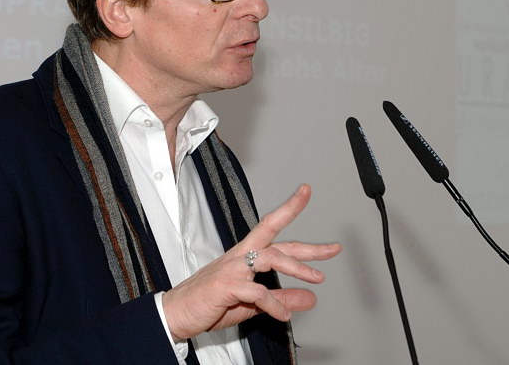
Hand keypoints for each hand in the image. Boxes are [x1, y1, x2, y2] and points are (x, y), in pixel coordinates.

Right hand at [161, 184, 341, 340]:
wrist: (175, 313)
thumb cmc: (209, 304)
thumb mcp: (252, 303)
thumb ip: (281, 298)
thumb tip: (309, 298)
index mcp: (244, 256)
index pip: (272, 229)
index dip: (290, 210)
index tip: (305, 193)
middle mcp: (239, 256)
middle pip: (275, 237)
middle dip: (307, 243)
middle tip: (333, 247)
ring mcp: (232, 269)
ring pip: (271, 258)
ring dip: (297, 268)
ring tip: (317, 279)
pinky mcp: (226, 286)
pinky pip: (258, 293)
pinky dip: (275, 305)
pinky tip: (283, 315)